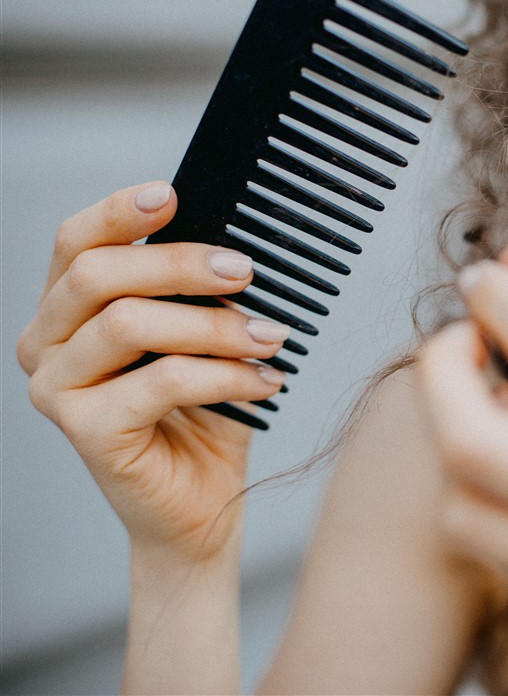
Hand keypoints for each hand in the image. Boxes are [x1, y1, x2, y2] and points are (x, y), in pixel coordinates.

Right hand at [17, 182, 288, 560]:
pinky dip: (225, 375)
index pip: (74, 242)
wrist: (203, 504)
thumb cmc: (203, 414)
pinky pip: (162, 381)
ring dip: (215, 325)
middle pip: (99, 275)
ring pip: (131, 324)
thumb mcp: (203, 338)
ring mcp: (56, 389)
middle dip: (181, 264)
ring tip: (271, 338)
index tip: (171, 193)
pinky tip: (266, 381)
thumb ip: (199, 292)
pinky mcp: (85, 431)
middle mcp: (46, 343)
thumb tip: (234, 248)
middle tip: (244, 271)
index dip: (118, 212)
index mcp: (68, 309)